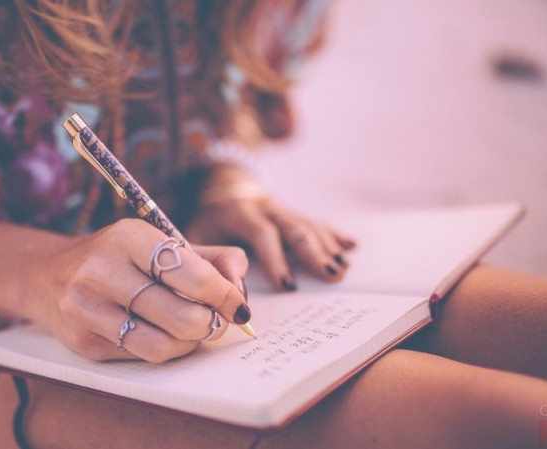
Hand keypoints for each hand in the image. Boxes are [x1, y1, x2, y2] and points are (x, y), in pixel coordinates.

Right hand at [29, 219, 249, 362]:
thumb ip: (211, 259)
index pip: (192, 275)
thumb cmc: (120, 258)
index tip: (239, 307)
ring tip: (191, 330)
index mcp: (128, 238)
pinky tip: (160, 333)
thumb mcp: (160, 244)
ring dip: (189, 343)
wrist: (48, 275)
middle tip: (216, 321)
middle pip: (183, 317)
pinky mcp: (83, 342)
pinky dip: (163, 349)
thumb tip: (240, 292)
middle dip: (211, 324)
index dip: (225, 296)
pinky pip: (141, 356)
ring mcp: (88, 309)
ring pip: (163, 346)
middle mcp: (103, 271)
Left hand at [186, 167, 354, 290]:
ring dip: (328, 246)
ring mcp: (282, 208)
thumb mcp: (196, 235)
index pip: (262, 234)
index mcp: (240, 212)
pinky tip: (351, 246)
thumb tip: (226, 292)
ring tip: (342, 268)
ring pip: (308, 225)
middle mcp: (266, 207)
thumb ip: (208, 260)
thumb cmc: (207, 220)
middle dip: (314, 252)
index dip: (275, 259)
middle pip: (293, 227)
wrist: (220, 187)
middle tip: (331, 274)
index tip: (288, 286)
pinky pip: (316, 221)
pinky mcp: (292, 211)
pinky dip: (334, 234)